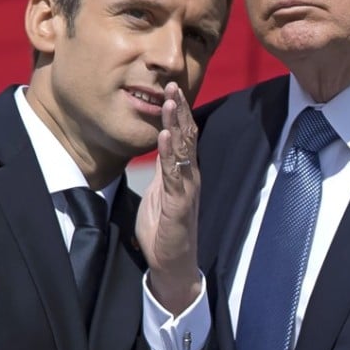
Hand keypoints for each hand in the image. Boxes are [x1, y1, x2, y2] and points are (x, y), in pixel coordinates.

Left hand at [136, 82, 201, 314]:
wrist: (172, 265)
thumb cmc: (165, 230)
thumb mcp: (160, 191)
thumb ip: (163, 168)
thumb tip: (161, 142)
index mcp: (184, 173)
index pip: (184, 136)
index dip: (179, 112)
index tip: (172, 88)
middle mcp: (190, 177)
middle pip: (186, 136)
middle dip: (179, 110)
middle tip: (172, 85)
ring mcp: (186, 190)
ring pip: (182, 150)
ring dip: (176, 124)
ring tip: (170, 102)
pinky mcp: (179, 205)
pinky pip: (174, 175)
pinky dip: (169, 153)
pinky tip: (165, 135)